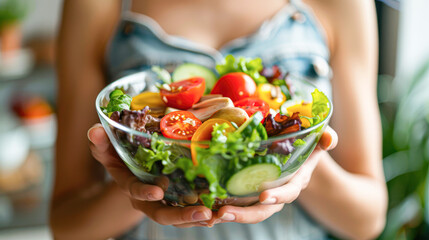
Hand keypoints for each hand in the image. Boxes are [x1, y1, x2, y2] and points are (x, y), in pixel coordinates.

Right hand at [87, 123, 211, 226]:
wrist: (132, 163)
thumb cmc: (120, 154)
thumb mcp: (107, 147)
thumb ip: (101, 142)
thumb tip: (94, 131)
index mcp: (131, 186)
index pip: (135, 192)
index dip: (144, 193)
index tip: (158, 190)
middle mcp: (148, 198)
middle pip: (163, 214)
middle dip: (182, 216)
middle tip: (204, 214)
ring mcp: (164, 201)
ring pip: (180, 216)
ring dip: (198, 218)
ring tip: (217, 217)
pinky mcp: (178, 199)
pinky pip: (190, 209)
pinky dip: (204, 212)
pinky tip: (221, 211)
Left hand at [206, 126, 337, 226]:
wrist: (295, 152)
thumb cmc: (305, 143)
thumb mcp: (316, 138)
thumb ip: (325, 138)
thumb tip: (330, 139)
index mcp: (295, 180)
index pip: (289, 192)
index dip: (278, 195)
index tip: (264, 196)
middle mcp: (279, 191)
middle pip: (264, 210)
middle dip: (246, 214)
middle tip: (225, 212)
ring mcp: (262, 193)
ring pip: (248, 210)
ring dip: (231, 214)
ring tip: (213, 214)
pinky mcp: (247, 191)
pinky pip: (237, 202)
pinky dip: (223, 207)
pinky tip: (207, 208)